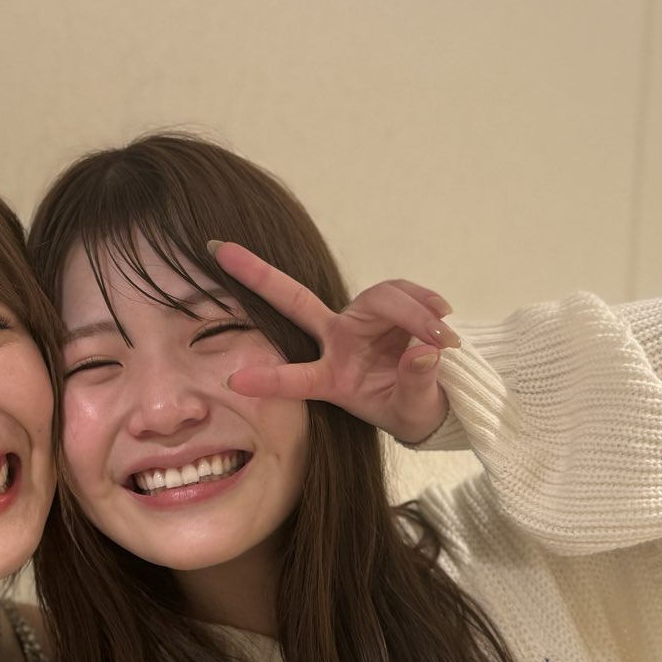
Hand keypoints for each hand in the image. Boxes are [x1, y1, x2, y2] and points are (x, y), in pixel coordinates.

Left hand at [214, 240, 456, 443]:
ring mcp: (359, 320)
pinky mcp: (387, 305)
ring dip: (414, 313)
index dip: (270, 381)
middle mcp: (336, 343)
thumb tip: (423, 352)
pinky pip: (403, 292)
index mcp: (332, 380)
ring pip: (379, 298)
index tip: (234, 382)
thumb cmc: (410, 409)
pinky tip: (443, 316)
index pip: (298, 379)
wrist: (433, 397)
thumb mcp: (414, 411)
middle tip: (218, 250)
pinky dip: (425, 302)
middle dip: (258, 275)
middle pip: (297, 301)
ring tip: (443, 336)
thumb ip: (416, 384)